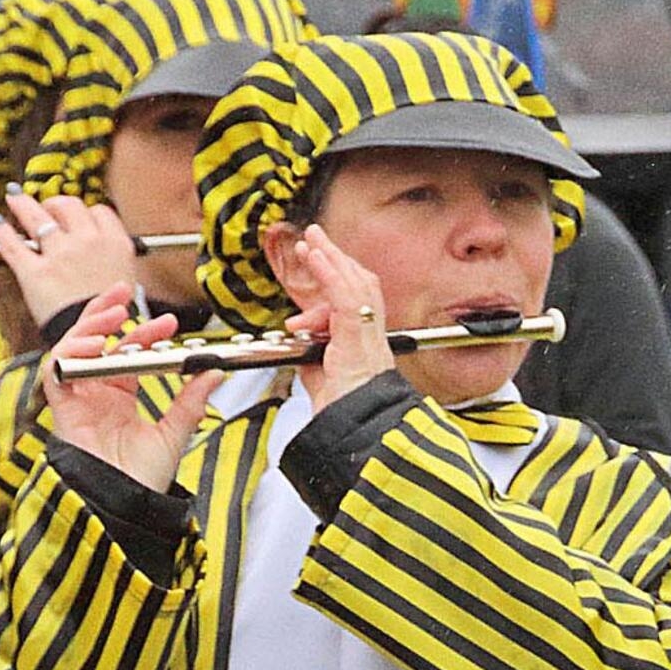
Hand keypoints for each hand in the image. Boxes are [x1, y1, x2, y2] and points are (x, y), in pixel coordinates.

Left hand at [0, 192, 137, 325]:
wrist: (97, 341)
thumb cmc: (111, 316)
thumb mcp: (126, 280)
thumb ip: (112, 257)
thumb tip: (101, 247)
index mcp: (114, 243)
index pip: (98, 211)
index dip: (85, 213)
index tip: (76, 217)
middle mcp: (87, 242)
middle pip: (68, 206)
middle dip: (55, 204)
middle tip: (47, 208)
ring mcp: (60, 255)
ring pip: (37, 217)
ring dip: (23, 205)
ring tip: (14, 199)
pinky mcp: (36, 273)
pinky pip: (14, 245)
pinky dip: (3, 233)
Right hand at [44, 283, 219, 492]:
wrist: (124, 505)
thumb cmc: (142, 481)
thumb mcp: (175, 433)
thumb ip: (191, 401)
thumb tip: (212, 371)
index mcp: (121, 398)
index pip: (128, 353)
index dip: (145, 334)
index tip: (169, 324)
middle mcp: (97, 394)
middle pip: (95, 341)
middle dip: (107, 312)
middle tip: (125, 292)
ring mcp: (79, 399)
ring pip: (73, 349)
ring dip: (89, 326)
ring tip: (112, 313)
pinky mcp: (62, 408)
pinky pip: (57, 371)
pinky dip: (70, 353)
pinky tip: (92, 344)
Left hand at [283, 224, 394, 413]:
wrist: (357, 431)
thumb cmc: (345, 416)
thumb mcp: (320, 381)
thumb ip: (312, 358)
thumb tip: (298, 342)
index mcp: (364, 346)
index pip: (352, 301)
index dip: (334, 278)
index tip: (316, 261)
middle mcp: (372, 337)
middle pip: (359, 284)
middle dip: (335, 258)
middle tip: (315, 238)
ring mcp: (369, 336)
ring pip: (356, 285)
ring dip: (332, 259)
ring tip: (312, 240)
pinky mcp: (359, 338)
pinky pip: (346, 297)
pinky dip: (330, 274)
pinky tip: (317, 258)